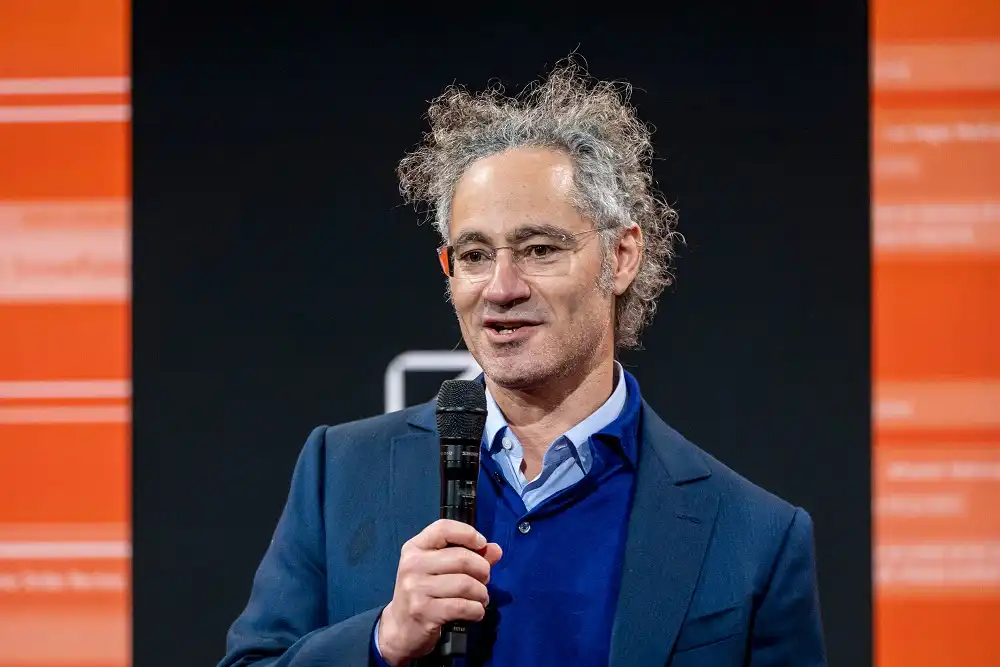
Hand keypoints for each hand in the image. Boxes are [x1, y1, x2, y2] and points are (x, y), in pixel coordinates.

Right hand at [377, 519, 502, 665]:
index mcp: (415, 548)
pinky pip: (462, 606)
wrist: (400, 627)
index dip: (467, 533)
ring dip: (481, 593)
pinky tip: (476, 611)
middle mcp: (412, 564)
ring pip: (465, 584)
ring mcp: (415, 588)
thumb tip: (496, 549)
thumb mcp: (439, 569)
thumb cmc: (424, 592)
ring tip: (481, 598)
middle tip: (484, 579)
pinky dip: (477, 609)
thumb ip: (468, 556)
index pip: (443, 528)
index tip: (482, 544)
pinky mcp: (423, 611)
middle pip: (461, 558)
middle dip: (482, 569)